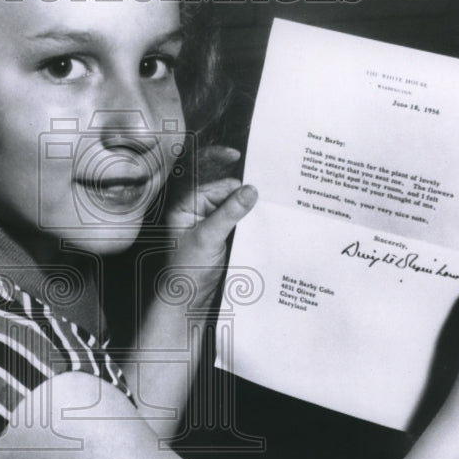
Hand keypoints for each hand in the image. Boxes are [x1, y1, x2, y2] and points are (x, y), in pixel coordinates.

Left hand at [164, 145, 257, 297]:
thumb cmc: (187, 272)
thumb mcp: (208, 238)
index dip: (230, 175)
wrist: (188, 302)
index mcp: (186, 206)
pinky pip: (240, 223)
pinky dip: (252, 222)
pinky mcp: (223, 238)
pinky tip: (266, 222)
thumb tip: (250, 190)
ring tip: (272, 207)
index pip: (213, 183)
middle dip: (246, 192)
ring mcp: (211, 225)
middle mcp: (198, 212)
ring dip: (251, 208)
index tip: (240, 157)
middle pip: (227, 193)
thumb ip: (229, 213)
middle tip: (271, 192)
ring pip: (236, 208)